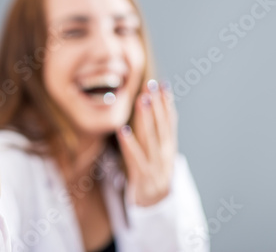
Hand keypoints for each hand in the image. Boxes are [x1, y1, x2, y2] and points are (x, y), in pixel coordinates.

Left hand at [116, 79, 177, 206]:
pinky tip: (122, 129)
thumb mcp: (157, 153)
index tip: (162, 84)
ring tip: (142, 100)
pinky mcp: (143, 177)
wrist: (156, 208)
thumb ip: (155, 133)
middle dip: (157, 104)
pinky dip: (129, 143)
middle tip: (151, 85)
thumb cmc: (152, 174)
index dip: (167, 103)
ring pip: (151, 138)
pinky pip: (135, 158)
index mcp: (169, 147)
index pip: (170, 121)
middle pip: (161, 126)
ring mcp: (155, 166)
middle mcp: (165, 155)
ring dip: (147, 118)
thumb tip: (150, 107)